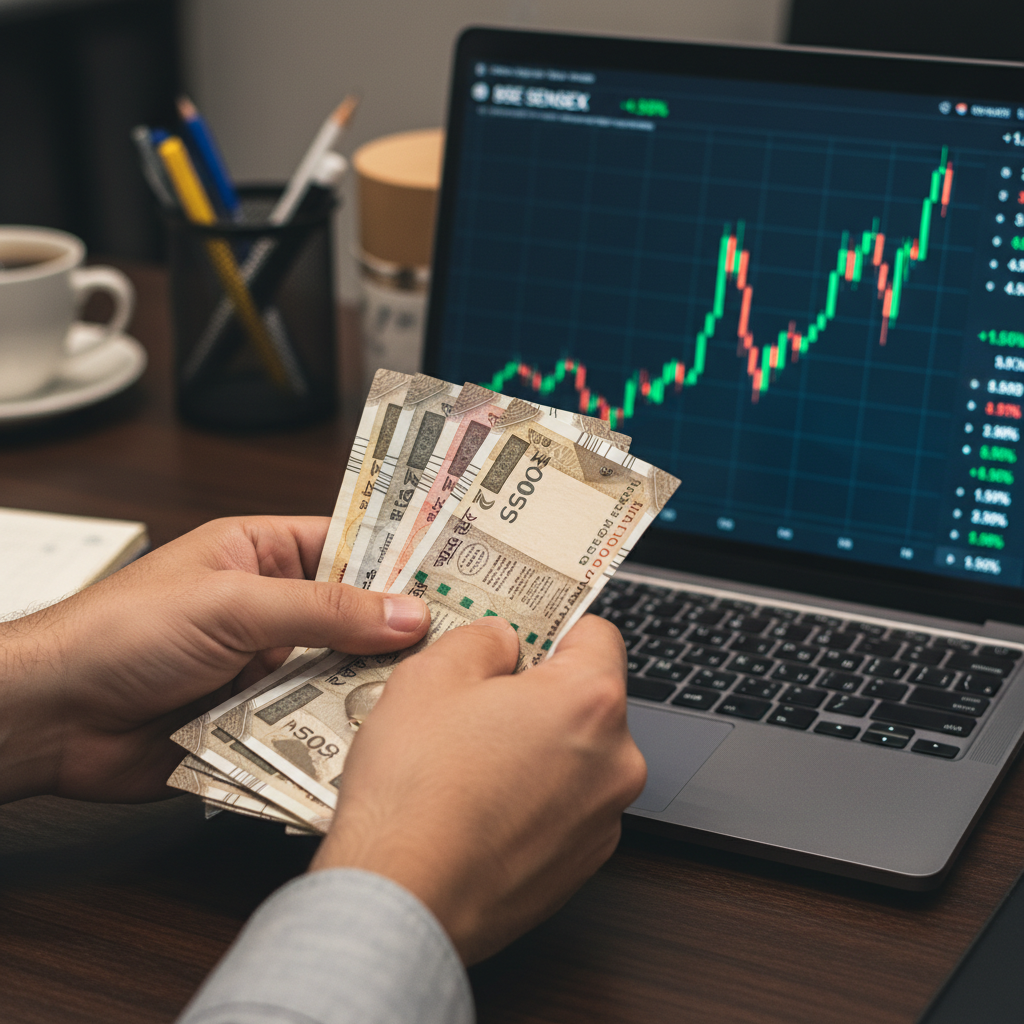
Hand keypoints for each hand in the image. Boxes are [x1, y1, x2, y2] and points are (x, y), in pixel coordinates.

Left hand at [0, 516, 428, 803]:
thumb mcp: (230, 603)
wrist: (51, 719)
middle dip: (396, 631)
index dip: (399, 557)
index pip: (348, 543)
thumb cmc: (118, 633)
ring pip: (339, 673)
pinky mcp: (257, 721)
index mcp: (261, 554)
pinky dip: (338, 732)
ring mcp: (265, 667)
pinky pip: (313, 723)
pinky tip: (376, 740)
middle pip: (353, 616)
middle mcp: (270, 609)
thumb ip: (322, 608)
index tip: (458, 573)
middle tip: (461, 642)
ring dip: (369, 685)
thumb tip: (405, 612)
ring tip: (429, 693)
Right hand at [311, 613, 645, 964]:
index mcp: (590, 702)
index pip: (597, 633)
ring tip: (467, 758)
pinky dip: (531, 798)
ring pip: (575, 755)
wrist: (402, 899)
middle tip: (477, 698)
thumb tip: (502, 641)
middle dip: (538, 691)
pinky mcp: (581, 866)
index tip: (521, 634)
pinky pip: (563, 807)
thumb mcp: (431, 675)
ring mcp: (603, 820)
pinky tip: (477, 803)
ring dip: (535, 747)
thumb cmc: (416, 791)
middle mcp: (616, 762)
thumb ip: (482, 638)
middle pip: (587, 698)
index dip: (552, 626)